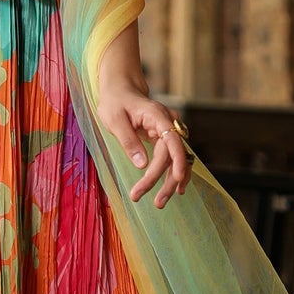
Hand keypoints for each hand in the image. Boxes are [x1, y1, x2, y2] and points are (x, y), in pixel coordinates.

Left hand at [96, 75, 191, 208]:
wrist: (120, 90)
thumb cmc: (115, 102)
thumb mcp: (115, 120)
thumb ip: (128, 141)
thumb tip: (141, 165)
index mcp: (157, 115)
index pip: (172, 140)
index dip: (178, 160)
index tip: (177, 179)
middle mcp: (167, 124)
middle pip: (173, 155)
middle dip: (166, 180)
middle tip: (157, 203)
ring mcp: (167, 131)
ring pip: (175, 159)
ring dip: (170, 181)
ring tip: (161, 203)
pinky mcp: (163, 139)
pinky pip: (172, 158)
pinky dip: (173, 173)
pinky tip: (174, 189)